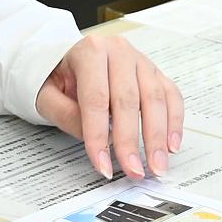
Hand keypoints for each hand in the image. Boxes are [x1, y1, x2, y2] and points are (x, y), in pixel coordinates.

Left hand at [34, 31, 184, 179]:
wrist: (71, 59)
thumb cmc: (61, 78)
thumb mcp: (47, 94)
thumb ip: (64, 114)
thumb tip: (95, 137)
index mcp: (90, 51)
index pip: (96, 99)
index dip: (99, 136)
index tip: (103, 165)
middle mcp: (119, 52)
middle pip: (128, 100)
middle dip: (131, 141)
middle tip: (133, 170)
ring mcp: (141, 61)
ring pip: (155, 99)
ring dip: (158, 137)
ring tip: (156, 165)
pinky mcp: (156, 73)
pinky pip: (172, 96)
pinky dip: (174, 122)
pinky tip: (171, 146)